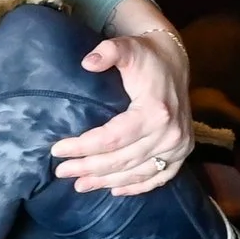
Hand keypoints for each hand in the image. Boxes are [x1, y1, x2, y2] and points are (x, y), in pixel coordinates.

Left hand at [53, 29, 193, 195]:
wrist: (174, 62)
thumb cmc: (146, 56)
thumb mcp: (126, 47)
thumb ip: (107, 51)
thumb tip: (87, 63)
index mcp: (155, 111)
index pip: (111, 138)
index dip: (82, 147)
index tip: (57, 150)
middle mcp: (170, 134)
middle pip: (121, 160)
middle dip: (88, 168)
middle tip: (61, 171)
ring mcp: (178, 147)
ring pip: (136, 173)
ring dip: (106, 182)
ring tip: (80, 185)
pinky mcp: (182, 153)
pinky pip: (159, 178)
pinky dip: (137, 187)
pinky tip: (115, 191)